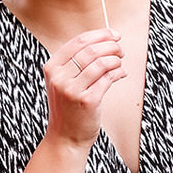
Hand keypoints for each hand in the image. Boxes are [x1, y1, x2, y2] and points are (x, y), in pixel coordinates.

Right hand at [44, 28, 124, 149]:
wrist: (65, 138)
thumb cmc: (68, 108)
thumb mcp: (63, 82)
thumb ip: (75, 63)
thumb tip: (103, 40)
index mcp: (52, 68)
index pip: (78, 42)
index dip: (100, 35)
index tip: (113, 34)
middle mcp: (59, 77)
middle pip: (91, 50)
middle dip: (111, 46)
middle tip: (120, 49)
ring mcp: (72, 89)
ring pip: (101, 62)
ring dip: (116, 59)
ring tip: (120, 62)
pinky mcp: (87, 100)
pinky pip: (108, 78)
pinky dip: (118, 72)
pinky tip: (121, 73)